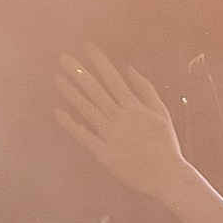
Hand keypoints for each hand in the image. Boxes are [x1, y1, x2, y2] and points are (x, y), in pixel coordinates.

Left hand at [52, 41, 190, 200]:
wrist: (165, 175)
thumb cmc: (165, 144)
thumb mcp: (161, 113)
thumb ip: (146, 90)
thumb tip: (129, 69)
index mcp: (134, 107)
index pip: (112, 78)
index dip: (99, 61)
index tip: (87, 46)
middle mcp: (119, 117)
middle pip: (95, 90)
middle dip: (79, 72)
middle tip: (63, 57)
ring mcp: (109, 134)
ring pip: (86, 109)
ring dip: (71, 93)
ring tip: (57, 78)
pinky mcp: (103, 152)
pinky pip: (83, 136)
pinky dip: (70, 124)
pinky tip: (58, 112)